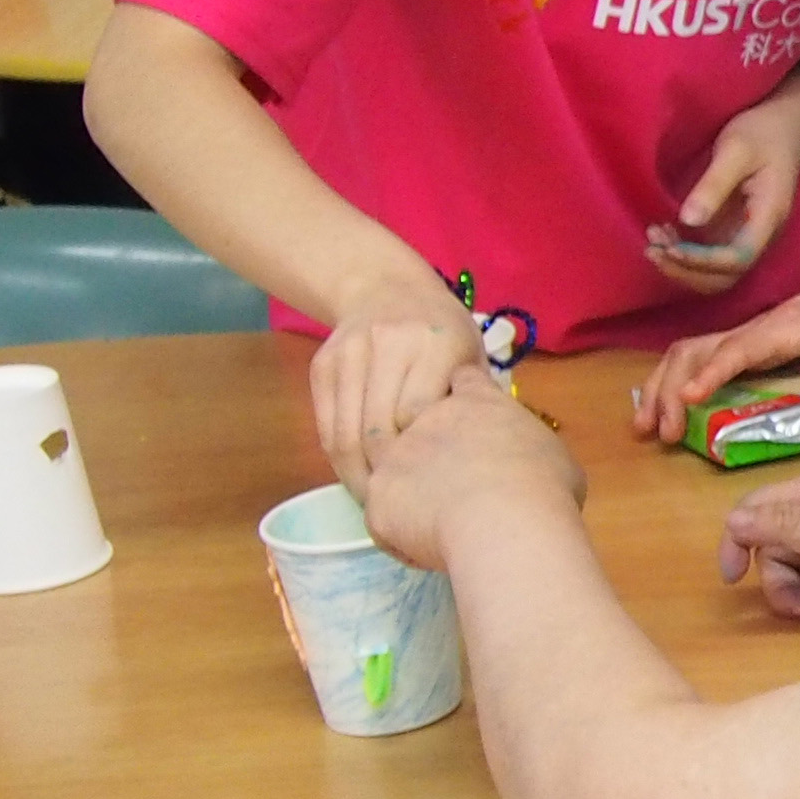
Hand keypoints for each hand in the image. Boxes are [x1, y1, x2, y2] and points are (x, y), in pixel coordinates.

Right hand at [312, 290, 487, 492]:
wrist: (385, 287)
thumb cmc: (443, 333)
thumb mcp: (470, 356)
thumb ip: (473, 401)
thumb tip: (477, 467)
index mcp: (436, 344)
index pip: (418, 415)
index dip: (421, 458)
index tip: (433, 491)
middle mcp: (390, 344)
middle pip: (377, 429)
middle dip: (386, 477)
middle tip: (400, 511)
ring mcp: (350, 353)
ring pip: (345, 434)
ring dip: (358, 477)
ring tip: (378, 504)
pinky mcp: (322, 365)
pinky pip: (326, 426)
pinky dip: (340, 459)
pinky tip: (359, 478)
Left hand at [360, 382, 583, 570]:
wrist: (504, 522)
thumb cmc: (543, 486)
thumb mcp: (555, 456)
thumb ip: (530, 450)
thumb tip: (533, 469)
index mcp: (475, 402)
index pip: (461, 379)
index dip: (465, 399)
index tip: (476, 425)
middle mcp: (426, 418)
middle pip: (418, 424)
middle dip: (431, 451)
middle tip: (460, 487)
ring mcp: (394, 457)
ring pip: (393, 473)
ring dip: (410, 496)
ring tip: (442, 527)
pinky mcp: (378, 499)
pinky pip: (385, 522)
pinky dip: (405, 539)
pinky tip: (434, 553)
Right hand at [633, 248, 799, 440]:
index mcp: (790, 329)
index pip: (741, 349)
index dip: (713, 373)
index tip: (688, 399)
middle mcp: (761, 329)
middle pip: (697, 349)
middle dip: (670, 389)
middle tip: (661, 433)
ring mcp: (752, 334)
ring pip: (691, 351)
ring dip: (663, 386)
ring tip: (648, 427)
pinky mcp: (753, 342)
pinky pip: (704, 357)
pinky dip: (679, 380)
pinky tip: (668, 409)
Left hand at [647, 75, 799, 296]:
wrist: (783, 120)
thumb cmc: (762, 130)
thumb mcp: (736, 150)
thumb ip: (714, 185)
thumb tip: (688, 221)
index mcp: (769, 217)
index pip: (737, 259)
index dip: (702, 261)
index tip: (670, 246)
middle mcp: (761, 234)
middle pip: (727, 276)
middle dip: (687, 271)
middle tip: (652, 251)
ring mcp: (747, 232)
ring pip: (717, 271)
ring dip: (683, 265)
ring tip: (652, 242)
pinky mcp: (734, 226)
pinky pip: (710, 254)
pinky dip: (685, 252)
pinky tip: (663, 233)